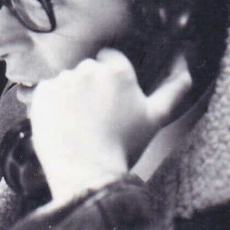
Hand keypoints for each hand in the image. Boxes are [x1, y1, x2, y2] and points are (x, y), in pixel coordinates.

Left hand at [28, 48, 191, 204]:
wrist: (86, 171)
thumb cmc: (124, 146)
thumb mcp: (157, 117)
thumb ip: (176, 87)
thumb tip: (187, 61)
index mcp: (119, 71)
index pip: (111, 58)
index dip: (111, 78)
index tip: (110, 99)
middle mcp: (89, 69)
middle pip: (88, 69)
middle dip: (91, 86)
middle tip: (96, 116)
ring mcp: (63, 80)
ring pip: (67, 81)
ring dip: (71, 95)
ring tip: (79, 124)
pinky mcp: (42, 93)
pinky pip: (47, 91)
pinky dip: (52, 104)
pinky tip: (63, 124)